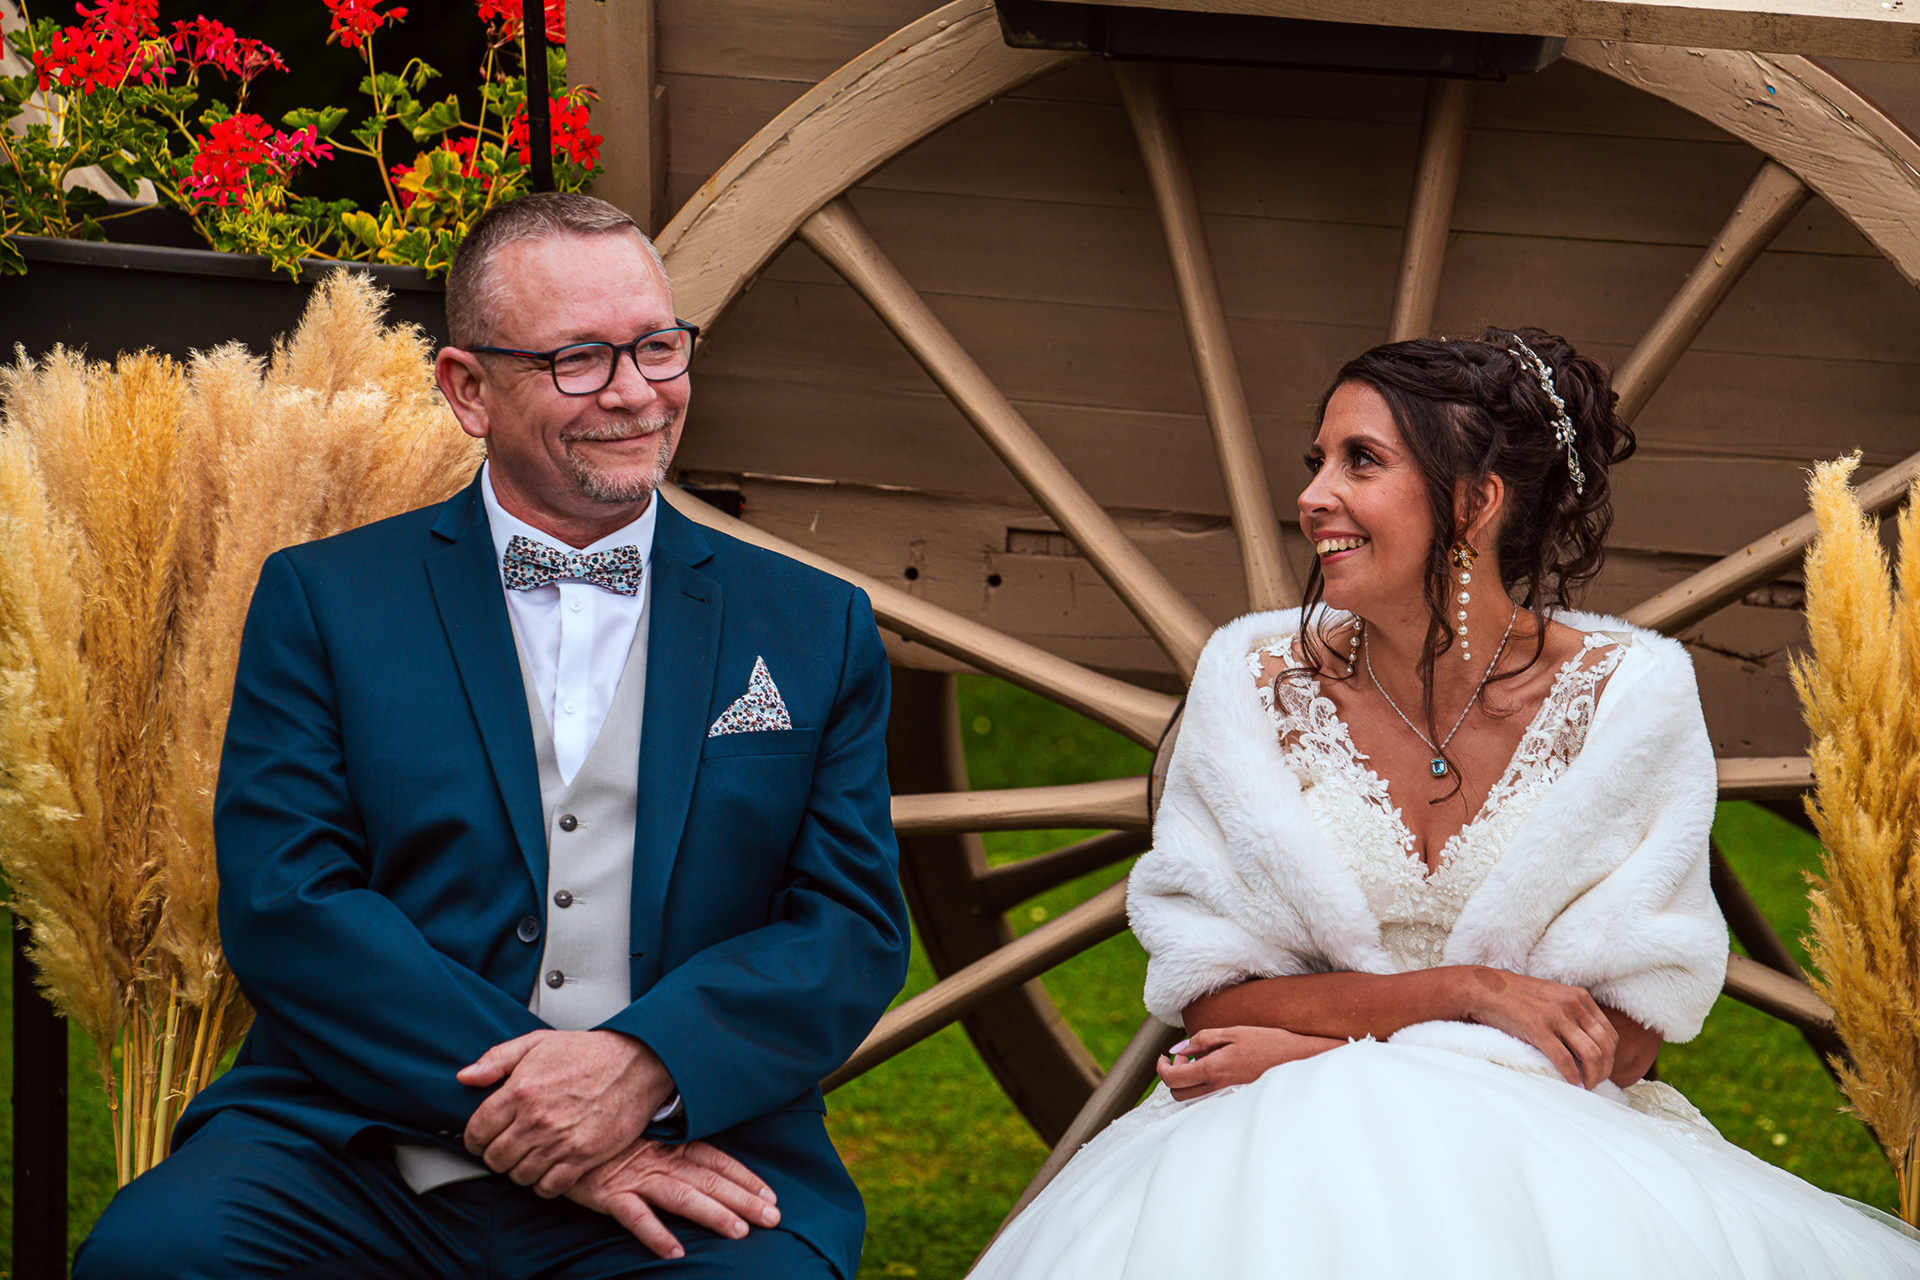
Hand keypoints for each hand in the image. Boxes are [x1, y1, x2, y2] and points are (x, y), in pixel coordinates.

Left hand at [458, 1029, 672, 1195]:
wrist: (636, 1063)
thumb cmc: (588, 1053)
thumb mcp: (537, 1043)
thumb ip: (496, 1059)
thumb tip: (465, 1077)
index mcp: (521, 1090)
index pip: (477, 1131)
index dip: (475, 1139)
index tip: (482, 1139)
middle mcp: (537, 1119)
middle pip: (495, 1158)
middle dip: (496, 1155)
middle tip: (507, 1148)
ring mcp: (560, 1141)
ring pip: (519, 1176)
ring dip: (519, 1170)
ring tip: (528, 1157)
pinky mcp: (583, 1157)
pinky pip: (548, 1186)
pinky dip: (543, 1183)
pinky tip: (548, 1168)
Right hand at [566, 1136, 781, 1259]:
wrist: (559, 1133)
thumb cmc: (606, 1139)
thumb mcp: (645, 1137)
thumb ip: (675, 1150)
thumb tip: (708, 1164)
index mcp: (671, 1145)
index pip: (717, 1160)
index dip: (746, 1178)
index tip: (771, 1196)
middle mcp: (659, 1160)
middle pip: (709, 1180)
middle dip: (744, 1199)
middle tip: (772, 1217)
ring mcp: (635, 1177)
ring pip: (681, 1196)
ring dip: (712, 1214)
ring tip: (738, 1232)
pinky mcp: (609, 1194)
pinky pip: (635, 1217)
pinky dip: (655, 1233)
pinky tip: (675, 1251)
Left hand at [1155, 1025, 1340, 1100]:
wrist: (1300, 1061)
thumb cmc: (1269, 1042)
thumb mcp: (1234, 1032)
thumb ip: (1202, 1040)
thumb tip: (1178, 1048)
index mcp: (1214, 1069)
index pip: (1172, 1078)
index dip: (1161, 1067)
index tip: (1164, 1056)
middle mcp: (1218, 1088)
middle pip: (1177, 1093)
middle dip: (1173, 1075)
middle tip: (1186, 1057)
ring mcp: (1227, 1098)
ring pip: (1191, 1100)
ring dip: (1187, 1082)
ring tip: (1201, 1062)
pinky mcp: (1235, 1101)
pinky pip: (1208, 1100)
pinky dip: (1202, 1088)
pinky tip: (1216, 1072)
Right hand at [1458, 966, 1617, 1088]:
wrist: (1484, 989)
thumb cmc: (1516, 996)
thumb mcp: (1553, 996)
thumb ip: (1572, 1012)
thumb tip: (1588, 1042)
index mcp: (1579, 997)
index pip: (1610, 1034)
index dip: (1611, 1057)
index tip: (1602, 1070)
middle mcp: (1572, 1005)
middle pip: (1605, 1046)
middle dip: (1605, 1070)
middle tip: (1595, 1083)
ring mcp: (1556, 1016)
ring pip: (1591, 1054)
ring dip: (1592, 1076)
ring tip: (1586, 1086)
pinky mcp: (1538, 1029)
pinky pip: (1564, 1059)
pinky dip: (1572, 1076)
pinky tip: (1571, 1083)